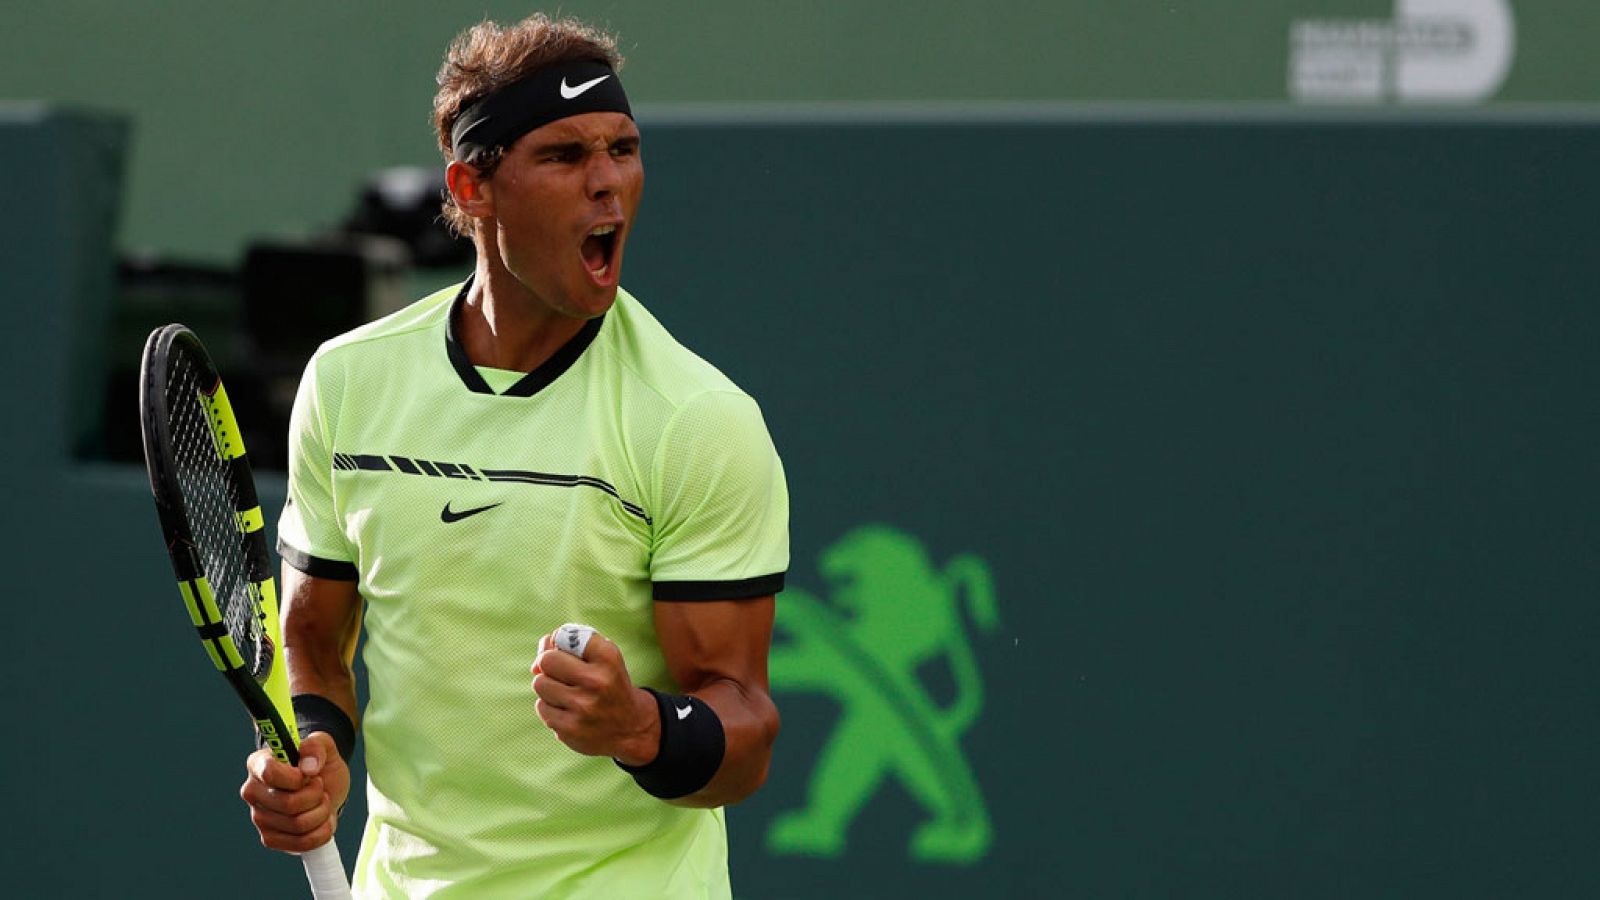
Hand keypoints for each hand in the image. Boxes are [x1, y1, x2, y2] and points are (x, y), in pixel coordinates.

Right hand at [239, 731, 350, 852]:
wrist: (325, 786)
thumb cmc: (318, 764)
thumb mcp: (324, 745)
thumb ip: (316, 746)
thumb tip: (309, 767)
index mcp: (258, 764)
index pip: (270, 774)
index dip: (296, 777)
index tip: (309, 773)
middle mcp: (252, 792)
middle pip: (289, 804)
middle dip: (316, 795)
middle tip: (319, 786)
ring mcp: (259, 818)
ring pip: (298, 824)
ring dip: (321, 812)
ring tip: (321, 801)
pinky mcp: (270, 839)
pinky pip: (301, 844)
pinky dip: (321, 832)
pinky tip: (322, 819)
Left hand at [531, 628, 659, 764]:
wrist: (631, 729)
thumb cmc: (609, 685)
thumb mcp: (603, 658)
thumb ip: (568, 646)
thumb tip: (535, 665)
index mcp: (608, 658)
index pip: (564, 635)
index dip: (560, 641)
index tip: (569, 651)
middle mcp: (597, 681)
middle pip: (546, 660)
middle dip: (549, 665)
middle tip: (564, 674)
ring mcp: (583, 707)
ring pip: (540, 683)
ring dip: (549, 687)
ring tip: (569, 694)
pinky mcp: (569, 729)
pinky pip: (541, 707)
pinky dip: (550, 707)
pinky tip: (569, 711)